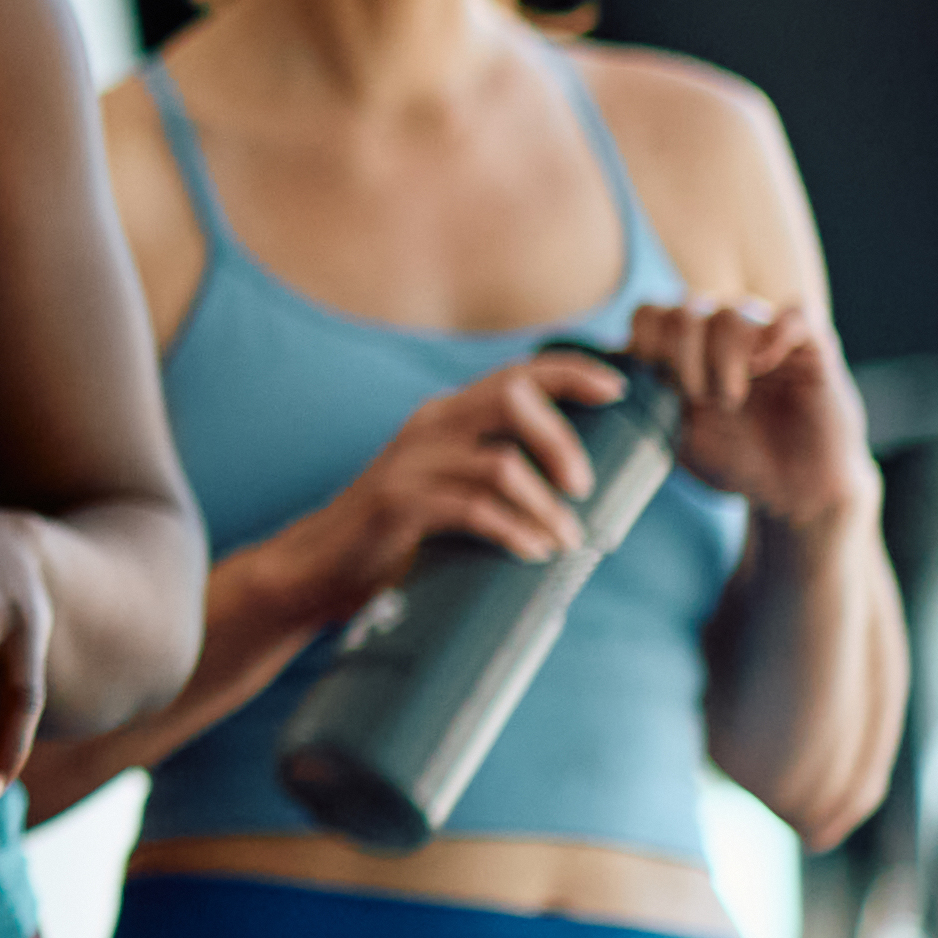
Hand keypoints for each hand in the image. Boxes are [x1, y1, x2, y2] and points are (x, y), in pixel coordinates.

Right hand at [246, 347, 625, 651]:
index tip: (616, 388)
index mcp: (446, 414)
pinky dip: (514, 531)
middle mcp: (429, 426)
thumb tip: (581, 492)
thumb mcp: (448, 484)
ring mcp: (411, 463)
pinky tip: (532, 552)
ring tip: (566, 540)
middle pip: (513, 401)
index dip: (570, 372)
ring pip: (502, 464)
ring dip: (547, 506)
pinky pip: (473, 509)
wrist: (321, 565)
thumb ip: (494, 471)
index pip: (517, 373)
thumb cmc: (399, 530)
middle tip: (585, 487)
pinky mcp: (399, 503)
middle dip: (562, 442)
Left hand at [626, 294, 871, 535]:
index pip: (651, 314)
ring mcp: (769, 338)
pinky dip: (775, 331)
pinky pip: (796, 312)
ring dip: (720, 356)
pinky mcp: (814, 349)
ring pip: (732, 311)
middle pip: (684, 308)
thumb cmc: (733, 461)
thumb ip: (642, 399)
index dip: (644, 342)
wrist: (794, 494)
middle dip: (678, 352)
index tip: (653, 384)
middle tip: (692, 395)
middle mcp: (726, 335)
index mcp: (690, 349)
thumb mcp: (674, 432)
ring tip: (728, 399)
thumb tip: (599, 369)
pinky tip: (763, 363)